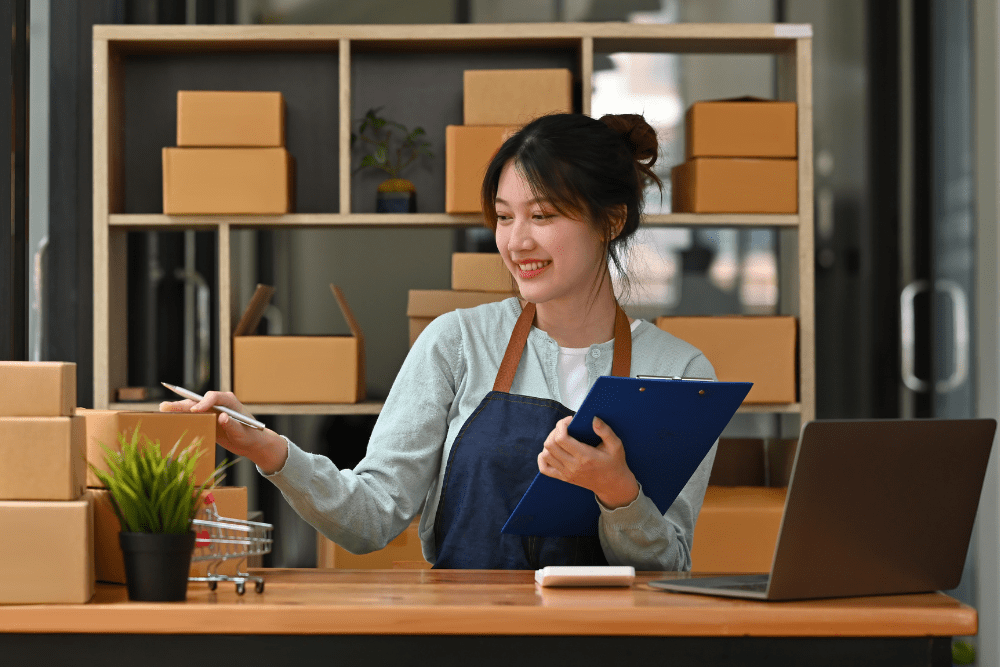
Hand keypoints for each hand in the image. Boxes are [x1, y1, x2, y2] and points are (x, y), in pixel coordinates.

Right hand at [159, 390, 287, 473]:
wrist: (252, 443)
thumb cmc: (251, 436)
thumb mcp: (243, 433)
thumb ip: (233, 425)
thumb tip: (222, 417)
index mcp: (229, 401)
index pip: (213, 397)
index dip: (203, 402)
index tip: (195, 410)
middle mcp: (219, 403)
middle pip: (198, 401)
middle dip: (183, 404)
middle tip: (166, 407)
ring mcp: (212, 411)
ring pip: (193, 408)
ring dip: (178, 408)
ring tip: (162, 409)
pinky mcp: (207, 420)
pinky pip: (193, 417)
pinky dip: (182, 417)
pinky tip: (169, 419)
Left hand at [537, 415, 639, 508]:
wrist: (613, 485)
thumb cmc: (615, 463)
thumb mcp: (616, 446)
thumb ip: (605, 431)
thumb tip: (594, 419)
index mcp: (584, 456)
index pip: (561, 438)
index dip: (561, 425)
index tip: (569, 420)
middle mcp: (573, 466)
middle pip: (550, 445)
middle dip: (554, 431)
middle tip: (565, 428)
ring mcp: (566, 473)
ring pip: (545, 455)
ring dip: (549, 442)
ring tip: (560, 437)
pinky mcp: (564, 478)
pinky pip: (544, 468)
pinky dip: (543, 458)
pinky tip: (551, 451)